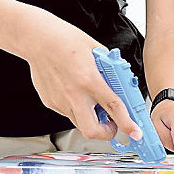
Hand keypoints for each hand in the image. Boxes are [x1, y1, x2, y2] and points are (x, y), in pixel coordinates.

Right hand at [25, 22, 141, 141]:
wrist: (38, 39)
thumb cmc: (65, 40)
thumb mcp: (96, 51)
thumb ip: (109, 70)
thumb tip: (119, 82)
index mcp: (90, 79)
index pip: (114, 108)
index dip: (127, 124)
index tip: (135, 133)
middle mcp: (74, 94)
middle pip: (92, 131)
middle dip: (106, 133)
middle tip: (111, 124)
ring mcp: (60, 101)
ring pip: (80, 123)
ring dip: (91, 119)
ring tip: (92, 102)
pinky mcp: (50, 102)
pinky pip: (68, 113)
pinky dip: (76, 108)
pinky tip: (74, 92)